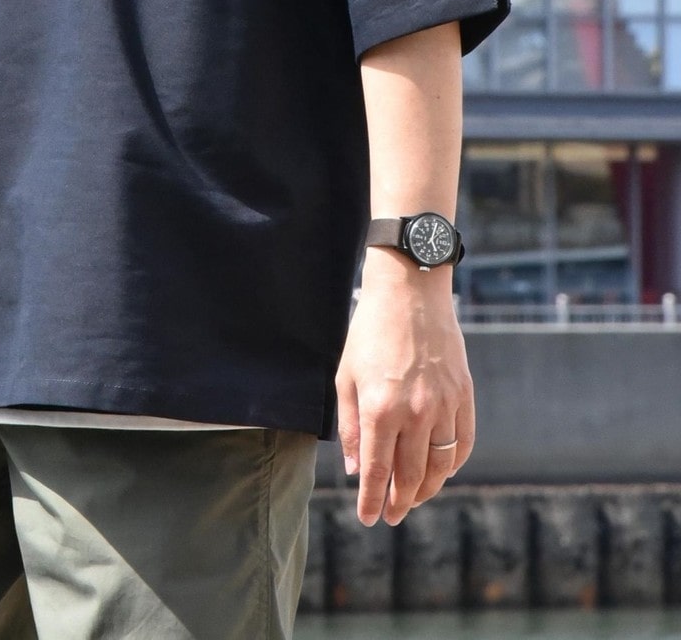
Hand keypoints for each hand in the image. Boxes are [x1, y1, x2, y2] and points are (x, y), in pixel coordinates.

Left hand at [335, 253, 474, 526]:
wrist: (410, 293)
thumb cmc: (369, 332)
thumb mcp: (346, 376)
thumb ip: (350, 426)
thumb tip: (354, 469)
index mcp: (379, 409)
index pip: (376, 471)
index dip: (371, 500)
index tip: (368, 519)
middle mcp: (414, 413)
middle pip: (410, 476)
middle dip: (399, 502)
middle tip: (391, 515)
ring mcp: (444, 405)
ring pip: (440, 466)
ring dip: (428, 490)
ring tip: (414, 499)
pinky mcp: (464, 395)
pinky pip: (463, 443)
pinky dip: (453, 464)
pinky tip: (441, 471)